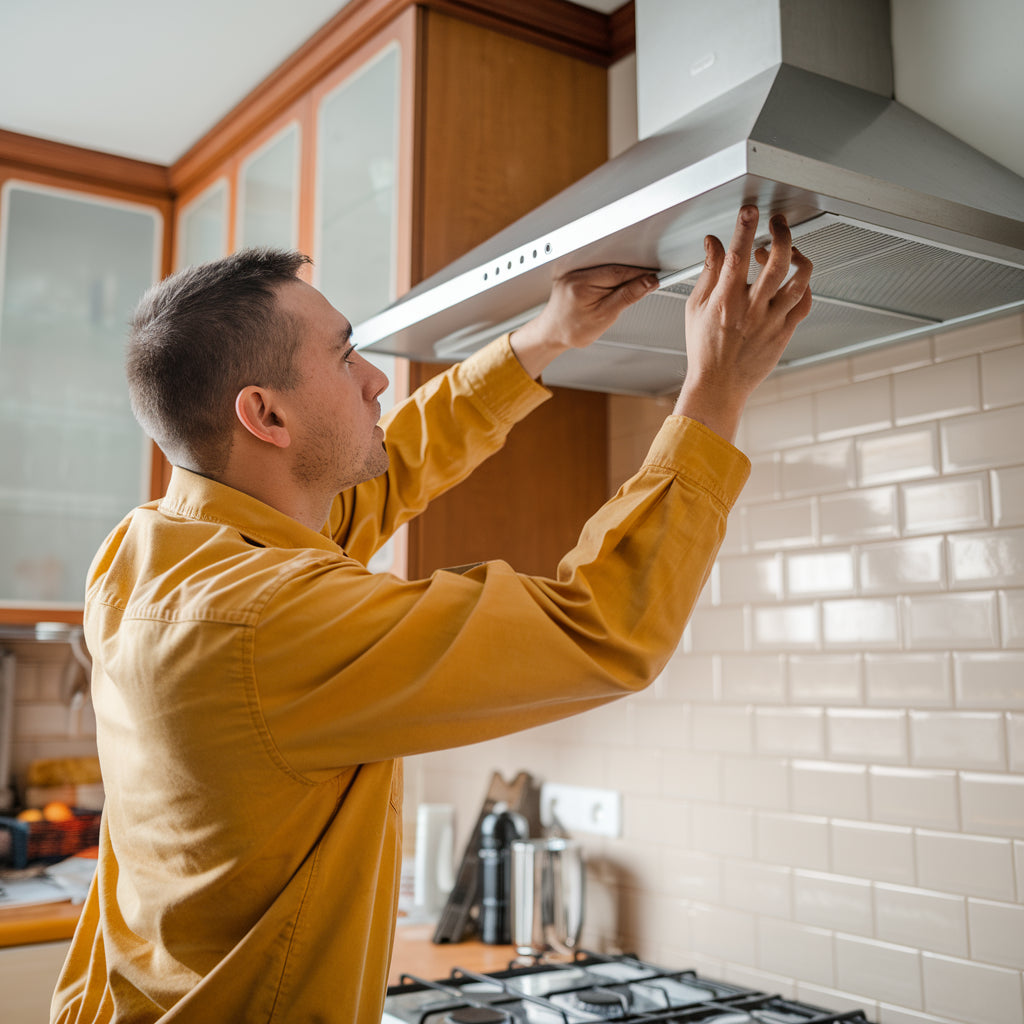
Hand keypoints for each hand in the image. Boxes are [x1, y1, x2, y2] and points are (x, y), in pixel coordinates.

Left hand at [510, 264, 658, 377]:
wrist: (552, 334)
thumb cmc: (573, 330)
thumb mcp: (605, 316)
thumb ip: (627, 296)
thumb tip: (647, 282)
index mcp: (582, 284)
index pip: (620, 272)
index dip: (640, 275)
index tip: (654, 279)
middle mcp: (575, 274)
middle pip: (614, 268)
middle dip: (630, 278)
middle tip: (640, 291)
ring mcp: (573, 272)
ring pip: (607, 269)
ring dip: (619, 280)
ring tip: (616, 299)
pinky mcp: (574, 274)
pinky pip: (598, 272)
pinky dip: (608, 281)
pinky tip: (608, 293)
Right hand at [674, 206, 812, 440]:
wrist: (718, 386)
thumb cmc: (705, 350)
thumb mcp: (695, 308)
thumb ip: (708, 272)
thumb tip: (713, 244)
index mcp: (725, 301)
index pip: (737, 256)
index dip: (745, 228)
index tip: (750, 211)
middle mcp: (751, 309)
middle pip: (777, 262)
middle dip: (781, 235)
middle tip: (778, 223)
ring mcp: (771, 321)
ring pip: (799, 280)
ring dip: (798, 257)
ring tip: (790, 250)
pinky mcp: (784, 332)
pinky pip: (805, 302)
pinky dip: (804, 285)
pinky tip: (795, 279)